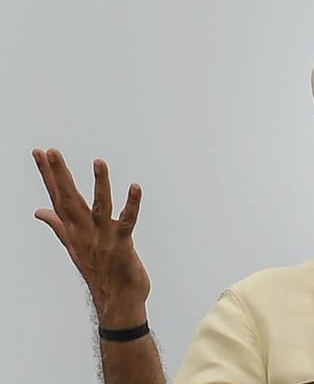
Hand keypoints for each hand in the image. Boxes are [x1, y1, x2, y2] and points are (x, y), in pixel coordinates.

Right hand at [33, 148, 150, 328]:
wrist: (116, 301)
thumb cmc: (99, 270)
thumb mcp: (74, 245)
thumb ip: (58, 225)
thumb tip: (39, 212)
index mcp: (73, 229)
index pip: (56, 197)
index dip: (47, 175)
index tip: (38, 153)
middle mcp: (84, 232)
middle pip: (69, 199)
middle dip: (60, 174)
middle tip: (51, 151)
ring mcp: (103, 238)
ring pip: (99, 207)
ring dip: (99, 184)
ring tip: (98, 162)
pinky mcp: (122, 244)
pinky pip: (127, 221)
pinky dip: (132, 204)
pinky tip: (135, 187)